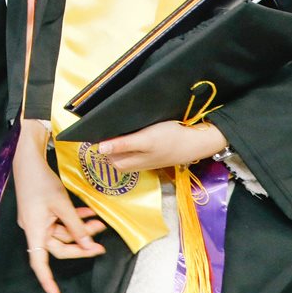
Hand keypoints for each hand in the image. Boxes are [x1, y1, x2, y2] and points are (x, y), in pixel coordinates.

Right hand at [13, 119, 106, 292]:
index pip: (39, 262)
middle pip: (58, 246)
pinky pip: (60, 222)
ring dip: (80, 229)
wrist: (28, 159)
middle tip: (101, 243)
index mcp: (34, 229)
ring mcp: (38, 219)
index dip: (47, 281)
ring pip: (62, 233)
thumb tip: (88, 245)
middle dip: (80, 245)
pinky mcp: (41, 211)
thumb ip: (76, 227)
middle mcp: (34, 227)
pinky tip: (87, 214)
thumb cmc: (41, 181)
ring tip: (98, 221)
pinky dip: (73, 220)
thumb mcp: (62, 205)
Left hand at [98, 120, 227, 172]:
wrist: (196, 142)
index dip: (101, 145)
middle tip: (104, 130)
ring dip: (119, 146)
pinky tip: (131, 136)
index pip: (108, 157)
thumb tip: (100, 148)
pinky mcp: (154, 155)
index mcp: (133, 160)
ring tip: (116, 132)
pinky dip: (130, 146)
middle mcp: (138, 162)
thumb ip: (123, 145)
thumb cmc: (170, 138)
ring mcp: (146, 160)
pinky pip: (136, 153)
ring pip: (125, 156)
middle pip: (115, 158)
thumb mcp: (145, 139)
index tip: (96, 131)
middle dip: (108, 147)